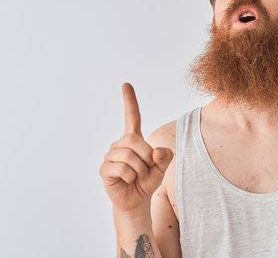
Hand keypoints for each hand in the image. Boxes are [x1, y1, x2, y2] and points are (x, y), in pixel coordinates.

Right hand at [99, 83, 172, 212]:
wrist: (136, 200)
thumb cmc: (148, 180)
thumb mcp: (163, 167)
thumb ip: (165, 156)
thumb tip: (155, 152)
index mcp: (134, 139)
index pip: (132, 116)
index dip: (129, 100)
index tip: (126, 84)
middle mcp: (120, 144)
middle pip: (135, 141)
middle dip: (147, 157)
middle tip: (147, 169)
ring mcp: (110, 156)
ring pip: (129, 157)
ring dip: (140, 170)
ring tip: (137, 177)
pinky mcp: (104, 169)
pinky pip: (122, 169)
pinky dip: (131, 177)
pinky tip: (127, 181)